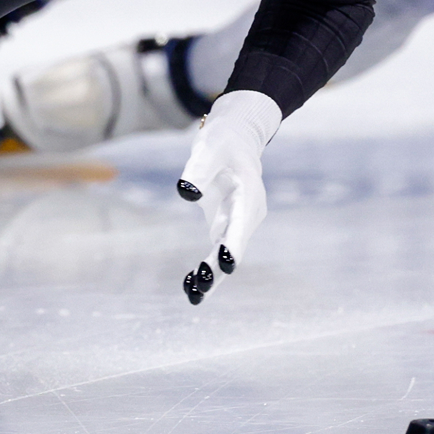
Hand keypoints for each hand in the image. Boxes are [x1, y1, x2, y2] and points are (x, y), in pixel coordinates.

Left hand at [176, 90, 280, 303]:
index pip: (241, 223)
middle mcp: (247, 213)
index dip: (234, 244)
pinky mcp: (226, 225)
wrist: (236, 139)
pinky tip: (189, 284)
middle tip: (202, 284)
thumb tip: (184, 192)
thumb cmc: (223, 141)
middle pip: (235, 244)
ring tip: (192, 295)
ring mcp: (238, 222)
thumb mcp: (209, 148)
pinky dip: (207, 267)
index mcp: (248, 194)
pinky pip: (218, 250)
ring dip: (212, 275)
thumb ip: (197, 169)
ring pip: (226, 253)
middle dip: (220, 266)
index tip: (226, 264)